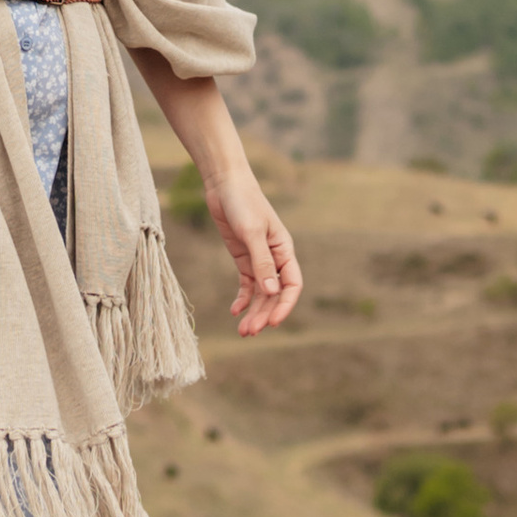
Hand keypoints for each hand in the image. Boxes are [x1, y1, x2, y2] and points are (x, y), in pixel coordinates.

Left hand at [204, 170, 301, 336]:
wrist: (224, 184)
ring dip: (253, 311)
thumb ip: (262, 262)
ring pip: (260, 292)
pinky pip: (246, 284)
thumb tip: (272, 292)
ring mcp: (258, 258)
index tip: (273, 323)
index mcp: (284, 250)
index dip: (285, 305)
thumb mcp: (252, 232)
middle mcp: (274, 257)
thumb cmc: (243, 202)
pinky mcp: (242, 257)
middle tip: (249, 332)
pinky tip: (235, 311)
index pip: (292, 284)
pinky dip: (242, 298)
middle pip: (274, 293)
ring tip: (243, 331)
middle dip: (264, 313)